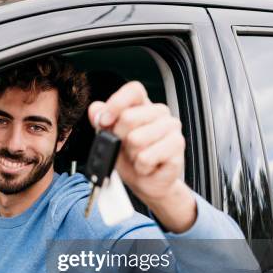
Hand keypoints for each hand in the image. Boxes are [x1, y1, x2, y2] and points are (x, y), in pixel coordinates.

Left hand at [88, 81, 195, 232]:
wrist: (147, 182)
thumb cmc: (130, 158)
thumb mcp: (110, 139)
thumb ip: (102, 123)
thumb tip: (95, 109)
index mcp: (143, 105)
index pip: (133, 90)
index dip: (116, 104)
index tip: (104, 121)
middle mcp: (159, 112)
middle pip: (129, 117)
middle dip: (119, 138)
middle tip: (126, 148)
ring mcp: (171, 127)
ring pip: (137, 139)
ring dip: (131, 155)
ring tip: (138, 157)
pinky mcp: (177, 145)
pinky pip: (146, 157)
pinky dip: (141, 167)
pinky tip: (147, 166)